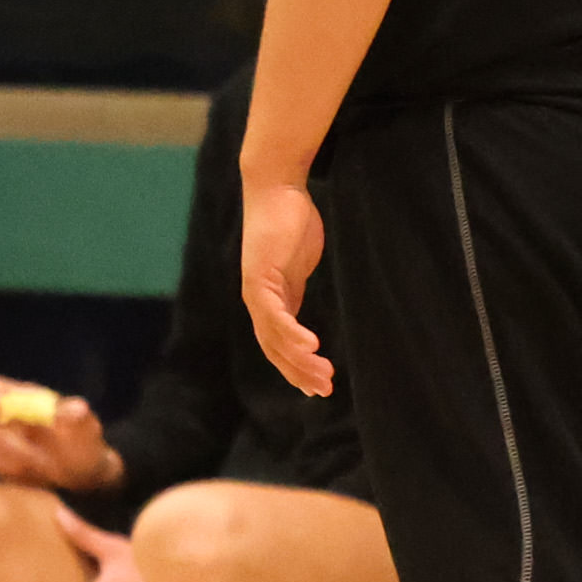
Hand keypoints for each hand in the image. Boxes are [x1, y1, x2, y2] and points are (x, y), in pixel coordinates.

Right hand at [0, 376, 115, 492]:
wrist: (84, 477)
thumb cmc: (84, 444)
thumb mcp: (86, 430)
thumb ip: (78, 418)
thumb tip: (78, 408)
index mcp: (27, 400)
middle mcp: (9, 417)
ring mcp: (3, 440)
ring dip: (19, 451)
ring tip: (47, 462)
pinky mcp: (1, 463)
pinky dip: (17, 469)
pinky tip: (39, 474)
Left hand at [241, 177, 332, 395]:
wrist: (275, 190)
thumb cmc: (290, 222)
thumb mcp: (297, 262)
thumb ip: (295, 284)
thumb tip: (302, 300)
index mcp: (269, 298)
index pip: (278, 343)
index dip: (295, 366)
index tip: (317, 386)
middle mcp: (258, 299)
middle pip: (275, 347)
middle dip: (299, 371)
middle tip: (324, 391)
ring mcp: (257, 288)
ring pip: (275, 336)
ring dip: (299, 359)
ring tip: (323, 376)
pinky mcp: (261, 276)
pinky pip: (275, 312)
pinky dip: (291, 332)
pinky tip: (311, 346)